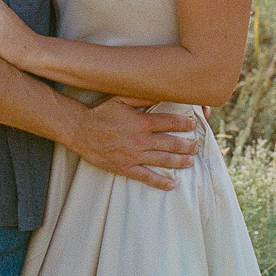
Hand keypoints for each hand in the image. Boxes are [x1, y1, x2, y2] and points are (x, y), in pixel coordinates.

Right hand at [69, 97, 198, 189]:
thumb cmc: (101, 113)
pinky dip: (159, 182)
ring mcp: (133, 155)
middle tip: (196, 147)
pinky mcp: (125, 168)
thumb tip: (160, 91)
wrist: (80, 131)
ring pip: (162, 160)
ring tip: (190, 162)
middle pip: (170, 143)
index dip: (183, 124)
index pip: (169, 122)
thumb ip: (141, 97)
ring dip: (179, 162)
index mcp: (141, 122)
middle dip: (186, 145)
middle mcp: (140, 140)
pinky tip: (171, 184)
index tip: (192, 125)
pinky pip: (146, 177)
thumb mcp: (120, 99)